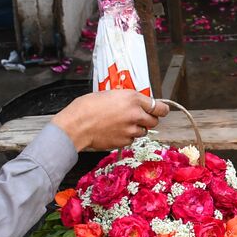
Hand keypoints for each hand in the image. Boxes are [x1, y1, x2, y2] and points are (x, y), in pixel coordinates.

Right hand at [52, 90, 168, 151]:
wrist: (76, 125)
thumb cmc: (87, 107)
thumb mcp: (110, 94)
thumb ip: (127, 99)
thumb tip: (136, 103)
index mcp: (133, 98)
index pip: (159, 106)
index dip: (161, 110)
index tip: (161, 110)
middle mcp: (135, 114)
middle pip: (155, 121)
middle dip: (149, 120)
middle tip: (139, 118)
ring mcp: (131, 130)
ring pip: (143, 131)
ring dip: (137, 129)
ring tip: (121, 124)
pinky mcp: (124, 141)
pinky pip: (131, 140)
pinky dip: (126, 137)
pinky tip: (114, 131)